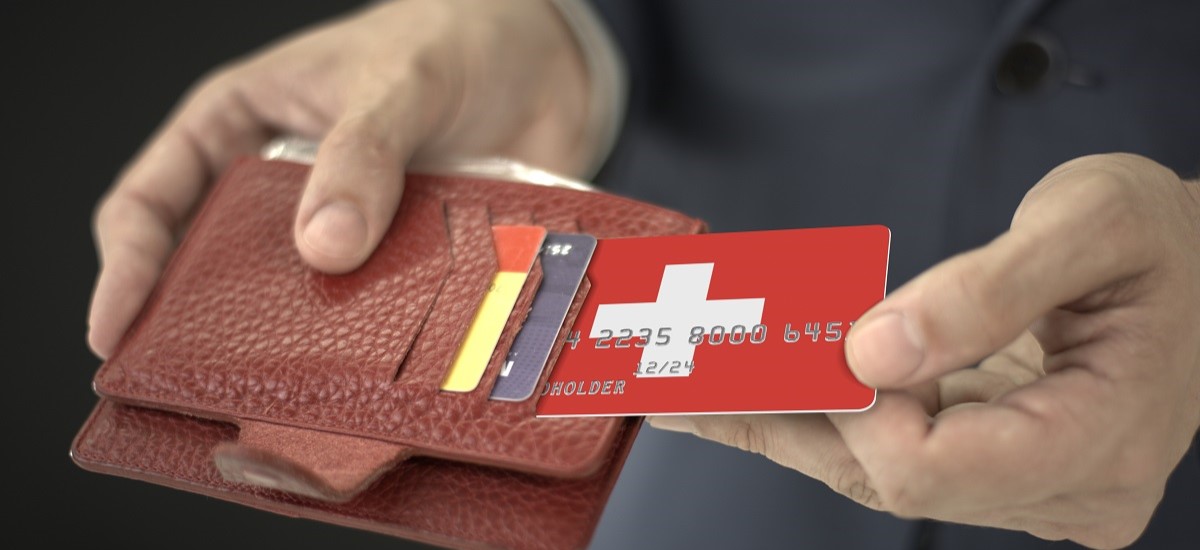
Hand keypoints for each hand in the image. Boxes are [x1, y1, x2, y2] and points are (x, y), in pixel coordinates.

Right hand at [88, 0, 589, 357]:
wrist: (545, 57)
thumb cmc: (449, 39)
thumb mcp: (396, 82)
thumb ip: (362, 151)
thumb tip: (323, 246)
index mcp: (241, 126)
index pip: (153, 200)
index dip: (127, 268)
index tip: (116, 331)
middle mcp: (284, 189)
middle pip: (218, 269)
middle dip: (209, 326)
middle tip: (204, 385)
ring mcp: (346, 231)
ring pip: (301, 302)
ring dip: (304, 343)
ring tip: (301, 392)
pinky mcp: (404, 261)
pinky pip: (380, 313)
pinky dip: (382, 342)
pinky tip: (388, 375)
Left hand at [649, 153, 1199, 547]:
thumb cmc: (1163, 242)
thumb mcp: (1095, 226)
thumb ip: (986, 293)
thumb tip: (870, 352)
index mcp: (1101, 446)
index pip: (935, 464)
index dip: (855, 408)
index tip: (800, 341)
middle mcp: (1061, 491)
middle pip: (883, 475)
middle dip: (779, 415)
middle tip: (668, 377)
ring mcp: (1023, 487)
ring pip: (870, 469)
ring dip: (776, 419)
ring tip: (678, 388)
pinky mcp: (992, 464)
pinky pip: (883, 449)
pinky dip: (812, 415)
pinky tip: (739, 394)